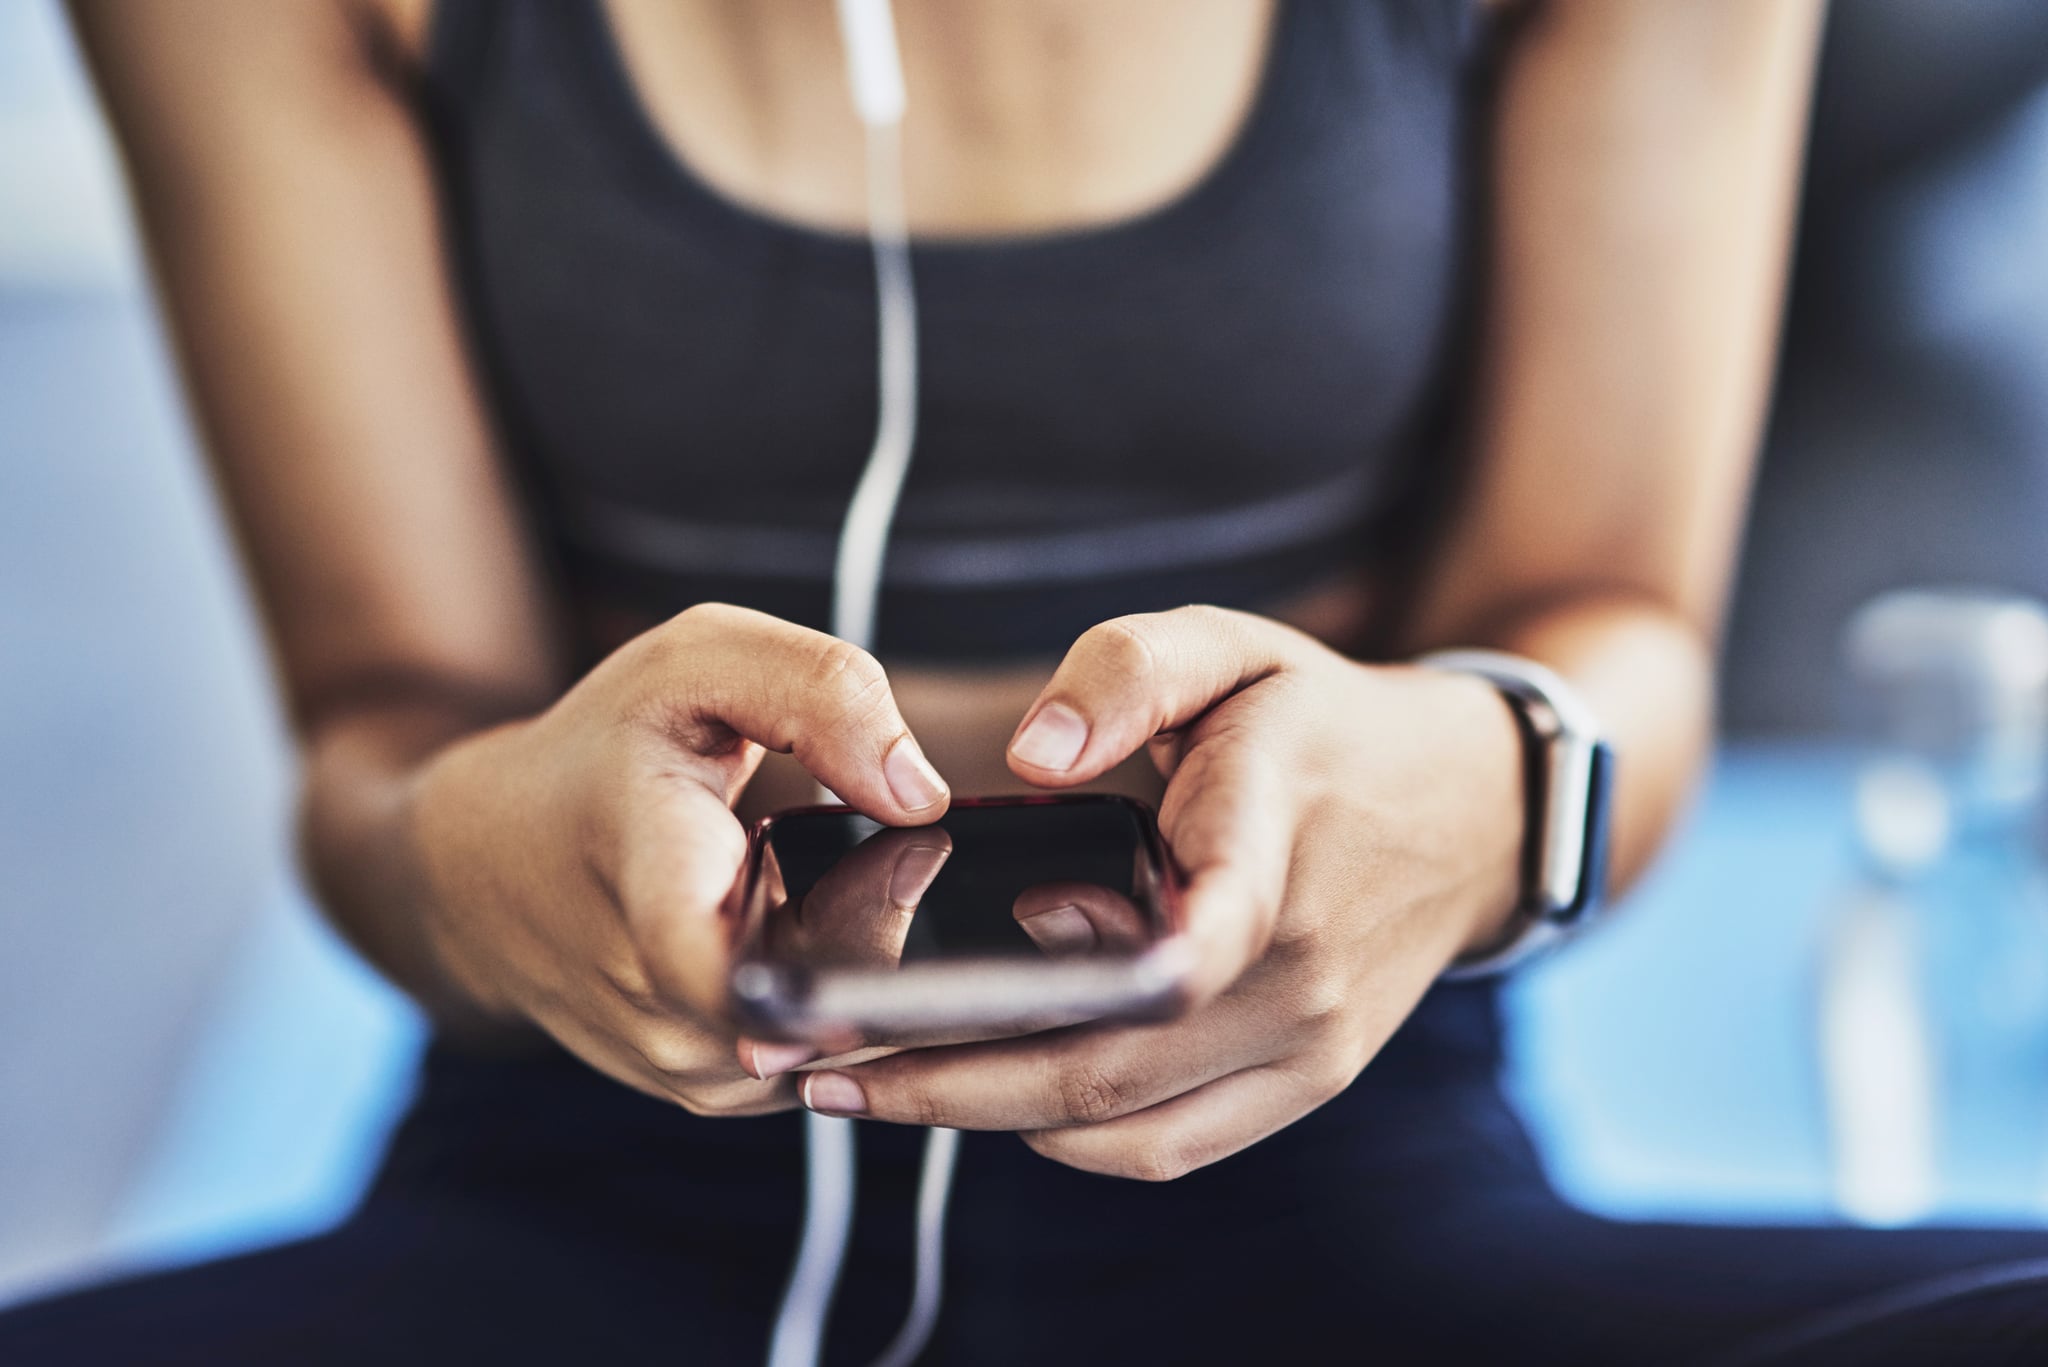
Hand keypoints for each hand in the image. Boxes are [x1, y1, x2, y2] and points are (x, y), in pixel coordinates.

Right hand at [406, 603, 949, 1113]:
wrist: (489, 864)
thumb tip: (920, 796)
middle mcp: (666, 1005)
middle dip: (894, 925)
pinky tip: (811, 929)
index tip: (899, 903)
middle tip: (891, 844)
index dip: (824, 980)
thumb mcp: (698, 664)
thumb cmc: (604, 750)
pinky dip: (846, 995)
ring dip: (872, 962)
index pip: (722, 980)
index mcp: (653, 883)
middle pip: (837, 1001)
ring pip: (847, 1036)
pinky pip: (827, 1054)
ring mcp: (689, 1066)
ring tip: (822, 880)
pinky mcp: (716, 1091)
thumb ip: (822, 694)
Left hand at [786, 606, 1524, 1178]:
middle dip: (943, 1086)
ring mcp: (1308, 1044)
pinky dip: (1070, 1142)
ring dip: (986, 1124)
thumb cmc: (1322, 722)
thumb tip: (1027, 758)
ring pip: (1124, 1127)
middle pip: (1104, 1068)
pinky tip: (989, 1103)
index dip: (1039, 1003)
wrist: (1467, 810)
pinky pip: (1171, 1147)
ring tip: (868, 1094)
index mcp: (1272, 845)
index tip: (897, 1023)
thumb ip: (1127, 672)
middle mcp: (1298, 970)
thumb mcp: (1232, 646)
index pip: (1178, 951)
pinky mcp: (1306, 1083)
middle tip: (814, 1072)